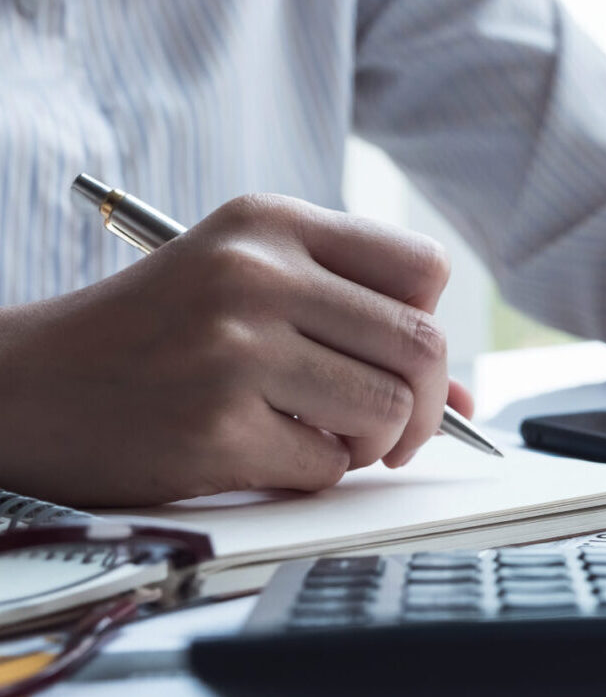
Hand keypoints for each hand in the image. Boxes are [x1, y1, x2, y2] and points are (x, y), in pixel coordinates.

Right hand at [0, 194, 472, 505]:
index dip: (427, 321)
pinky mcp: (216, 427)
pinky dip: (313, 472)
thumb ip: (359, 326)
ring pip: (388, 411)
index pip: (422, 268)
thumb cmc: (151, 336)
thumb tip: (470, 400)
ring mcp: (236, 350)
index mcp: (270, 224)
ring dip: (373, 443)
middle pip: (423, 345)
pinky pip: (328, 466)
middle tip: (397, 429)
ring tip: (324, 435)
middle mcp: (257, 275)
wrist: (24, 386)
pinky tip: (264, 450)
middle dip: (428, 404)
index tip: (401, 353)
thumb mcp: (247, 292)